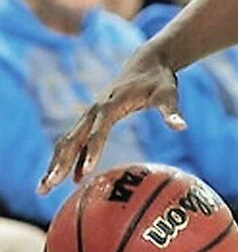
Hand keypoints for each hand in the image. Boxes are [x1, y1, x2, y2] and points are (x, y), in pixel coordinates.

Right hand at [39, 50, 186, 191]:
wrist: (147, 62)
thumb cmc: (160, 80)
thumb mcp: (169, 93)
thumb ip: (171, 111)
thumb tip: (180, 126)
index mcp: (111, 105)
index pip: (99, 132)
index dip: (91, 151)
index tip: (86, 173)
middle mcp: (95, 110)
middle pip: (73, 140)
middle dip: (59, 164)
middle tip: (47, 187)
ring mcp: (91, 114)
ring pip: (68, 141)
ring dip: (55, 164)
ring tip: (43, 189)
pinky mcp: (92, 117)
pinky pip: (77, 141)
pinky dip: (70, 159)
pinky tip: (71, 179)